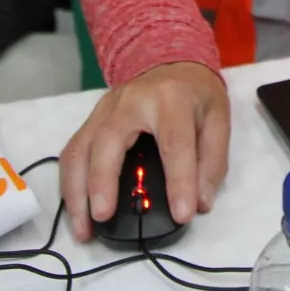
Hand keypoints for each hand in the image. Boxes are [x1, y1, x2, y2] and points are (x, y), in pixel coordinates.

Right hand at [60, 62, 230, 243]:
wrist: (172, 62)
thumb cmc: (196, 94)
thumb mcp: (218, 119)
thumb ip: (212, 161)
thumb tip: (200, 203)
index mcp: (172, 99)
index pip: (174, 143)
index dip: (179, 181)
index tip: (181, 214)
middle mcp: (132, 101)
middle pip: (108, 141)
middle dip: (102, 182)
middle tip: (103, 218)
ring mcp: (105, 108)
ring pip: (80, 149)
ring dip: (76, 191)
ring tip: (84, 228)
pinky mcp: (91, 119)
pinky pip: (73, 152)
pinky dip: (71, 184)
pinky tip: (78, 210)